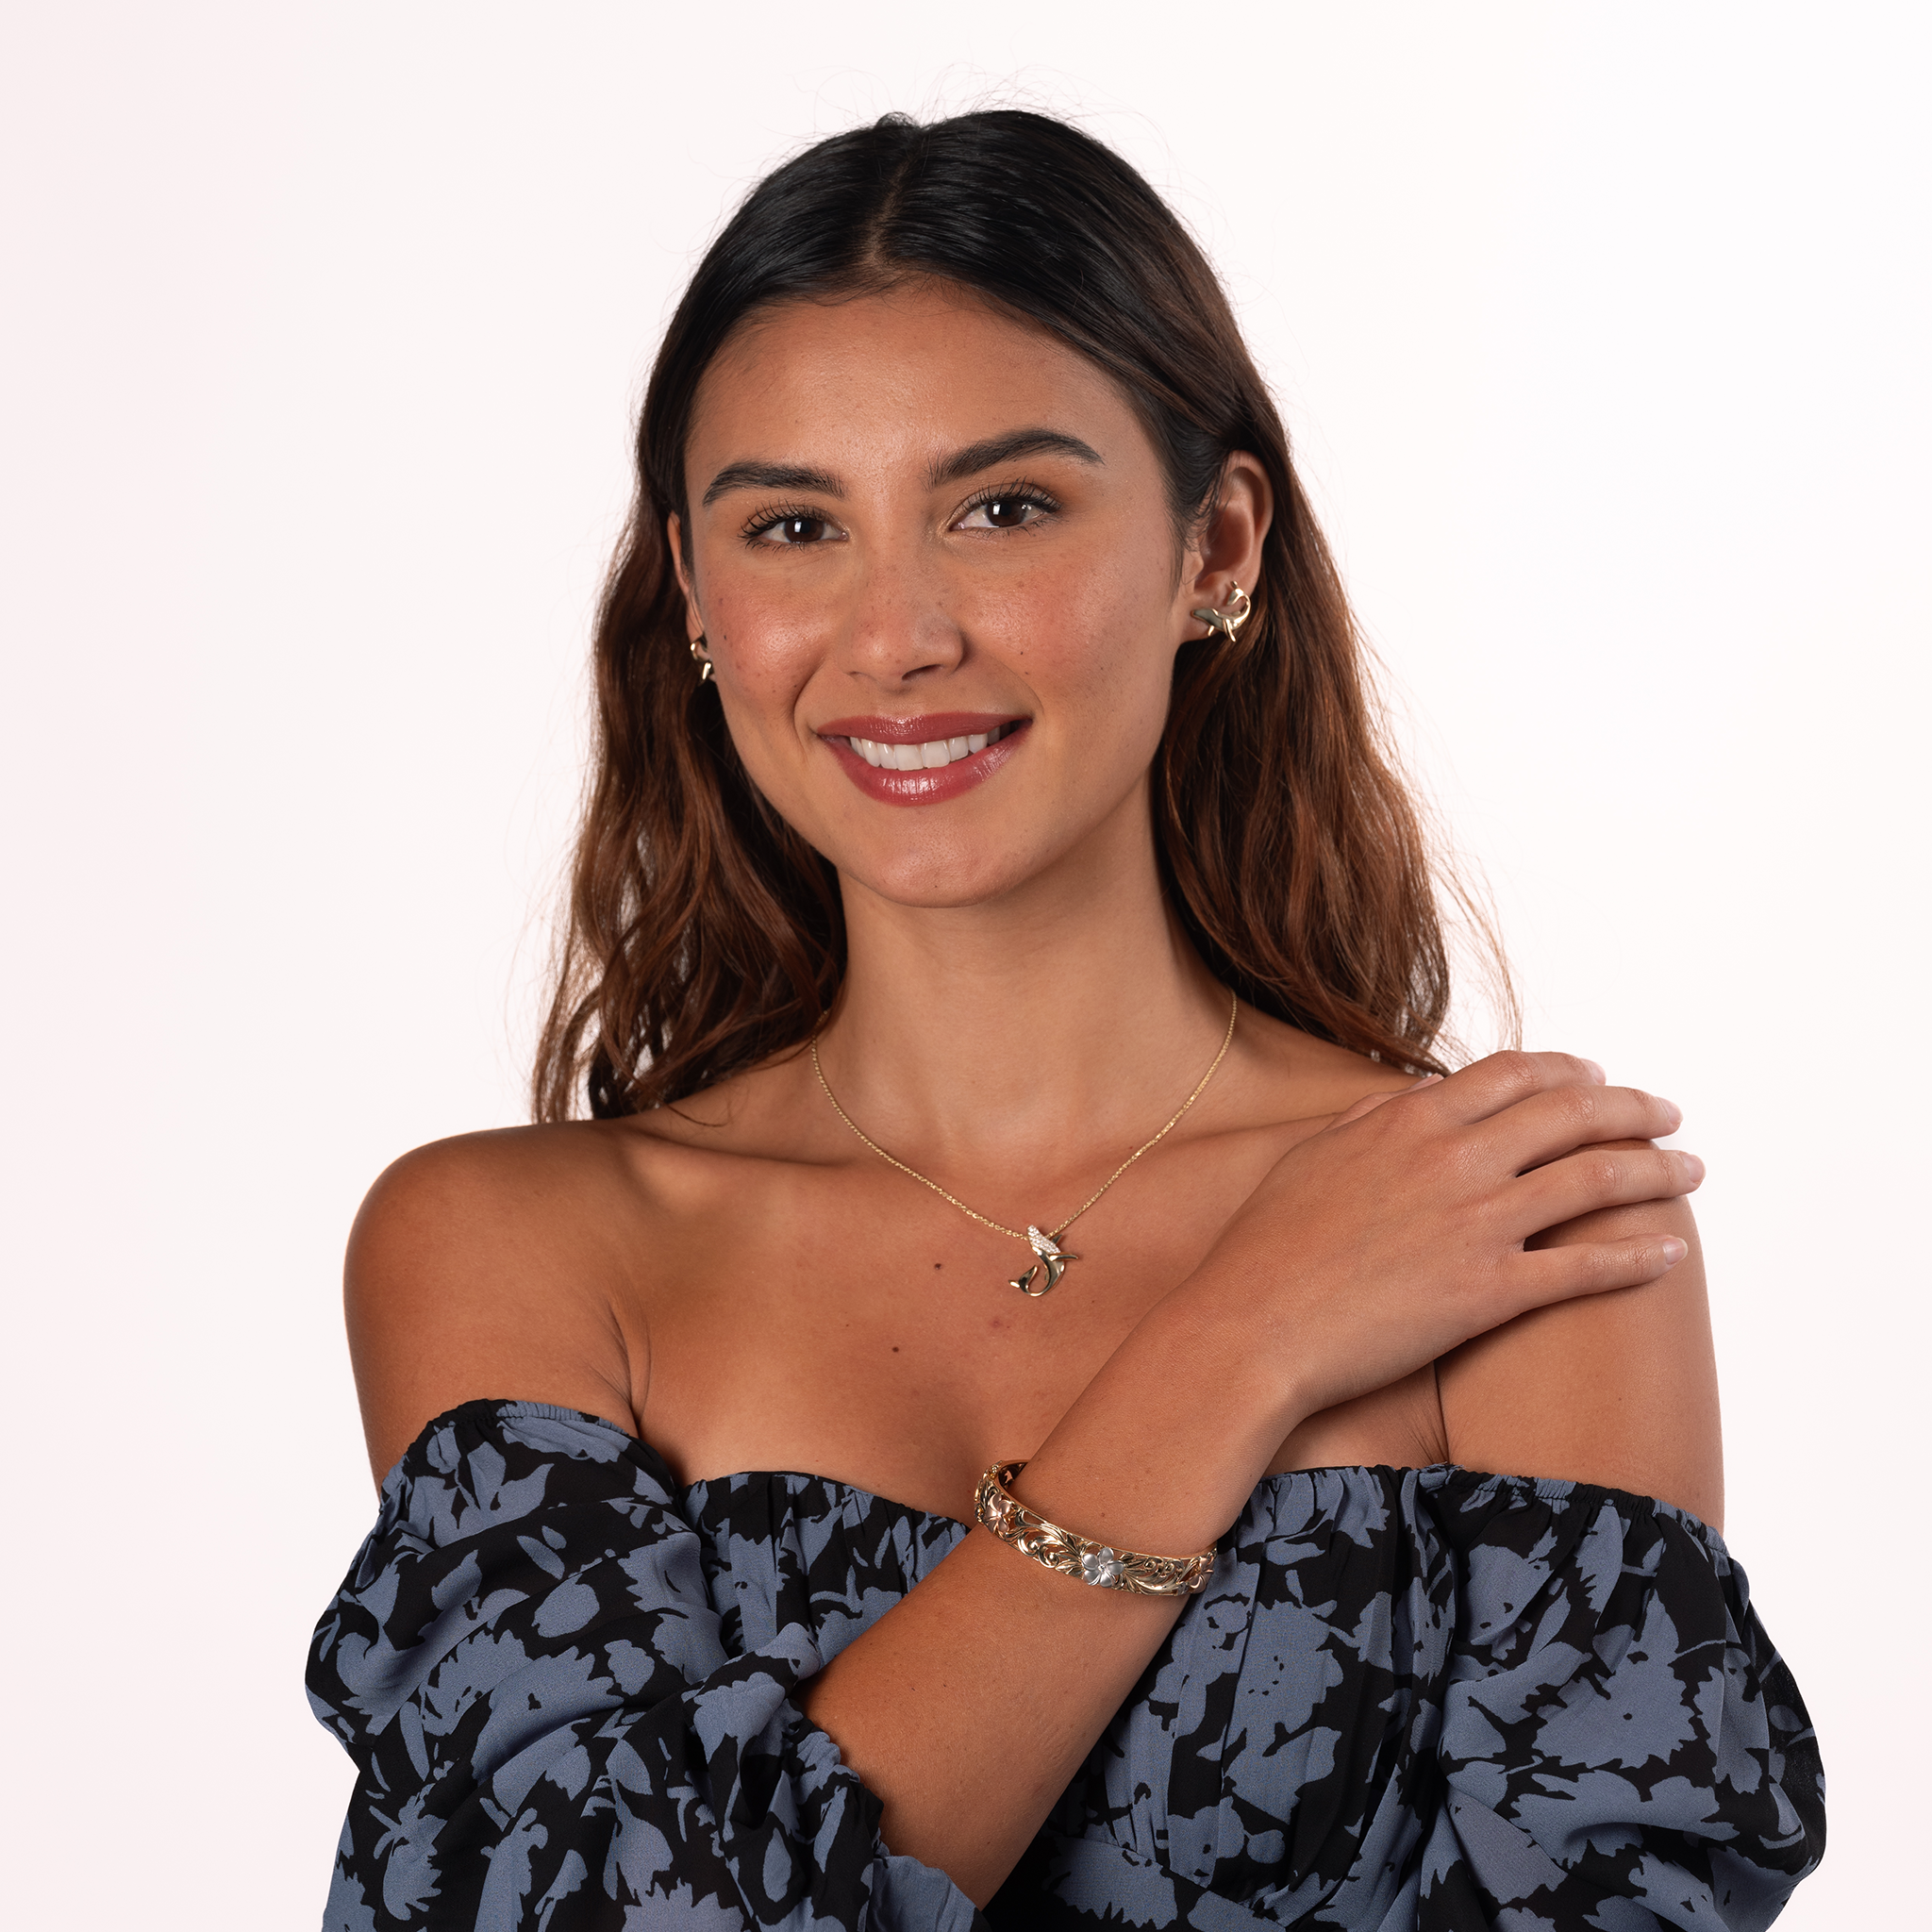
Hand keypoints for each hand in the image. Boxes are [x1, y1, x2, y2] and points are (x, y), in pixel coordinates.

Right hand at [1185, 1051, 1699, 1426]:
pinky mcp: (1490, 1291)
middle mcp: (1454, 1159)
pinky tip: (1670, 1252)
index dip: (1568, 1071)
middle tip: (1667, 1114)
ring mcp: (1477, 1223)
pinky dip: (1638, 1256)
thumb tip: (1411, 1096)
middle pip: (1572, 1115)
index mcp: (1411, 1120)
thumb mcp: (1311, 1157)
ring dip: (1657, 1171)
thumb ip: (1371, 1119)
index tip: (1598, 1077)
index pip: (1514, 1075)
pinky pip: (1585, 1268)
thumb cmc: (1266, 1247)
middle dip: (1632, 1109)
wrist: (1253, 1326)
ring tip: (1692, 1171)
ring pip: (1596, 1181)